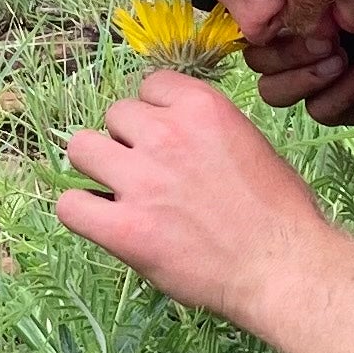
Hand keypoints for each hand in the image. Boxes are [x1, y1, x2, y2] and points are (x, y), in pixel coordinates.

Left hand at [57, 73, 333, 326]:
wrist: (283, 266)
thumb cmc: (280, 211)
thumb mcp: (251, 143)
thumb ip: (206, 130)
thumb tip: (175, 136)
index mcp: (201, 107)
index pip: (150, 85)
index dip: (155, 113)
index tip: (164, 137)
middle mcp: (165, 133)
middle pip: (115, 114)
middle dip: (128, 140)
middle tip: (148, 172)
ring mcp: (141, 180)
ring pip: (82, 148)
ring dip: (98, 168)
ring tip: (121, 192)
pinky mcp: (124, 228)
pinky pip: (70, 205)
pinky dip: (81, 211)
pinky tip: (103, 222)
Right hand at [248, 0, 353, 125]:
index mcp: (288, 11)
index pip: (247, 24)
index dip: (262, 21)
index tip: (290, 6)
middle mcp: (294, 45)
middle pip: (257, 61)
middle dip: (288, 50)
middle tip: (330, 37)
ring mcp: (313, 78)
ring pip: (274, 92)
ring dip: (305, 76)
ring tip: (342, 56)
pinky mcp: (338, 105)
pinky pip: (319, 109)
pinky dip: (345, 89)